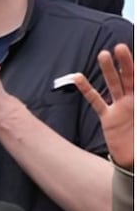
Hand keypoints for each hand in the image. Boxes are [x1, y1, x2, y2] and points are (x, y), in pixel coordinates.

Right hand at [74, 43, 133, 169]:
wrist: (135, 162)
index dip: (136, 68)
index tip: (136, 54)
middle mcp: (133, 101)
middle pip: (129, 78)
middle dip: (125, 63)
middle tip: (120, 48)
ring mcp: (120, 108)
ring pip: (113, 85)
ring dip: (108, 71)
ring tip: (103, 55)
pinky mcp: (108, 118)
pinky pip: (96, 101)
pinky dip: (87, 90)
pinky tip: (78, 78)